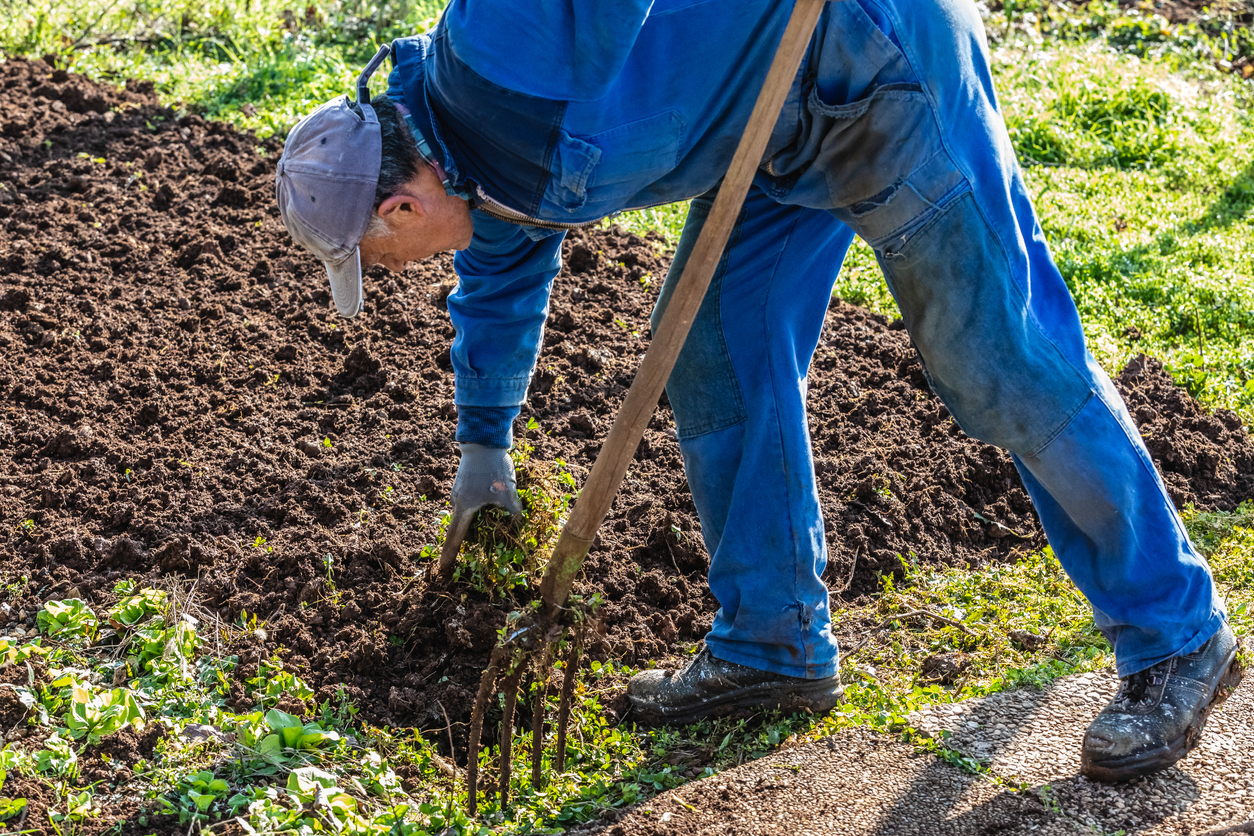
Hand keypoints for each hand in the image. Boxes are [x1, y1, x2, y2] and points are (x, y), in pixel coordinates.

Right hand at [437, 444, 522, 577]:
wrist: (484, 441)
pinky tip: (492, 502)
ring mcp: (459, 491)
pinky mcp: (464, 482)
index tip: (443, 569)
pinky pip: (470, 501)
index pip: (455, 538)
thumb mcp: (508, 494)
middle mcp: (457, 502)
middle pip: (462, 526)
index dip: (450, 554)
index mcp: (463, 509)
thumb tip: (519, 527)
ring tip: (492, 521)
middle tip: (483, 545)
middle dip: (471, 537)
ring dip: (478, 520)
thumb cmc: (493, 469)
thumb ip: (513, 514)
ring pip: (468, 513)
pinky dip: (479, 507)